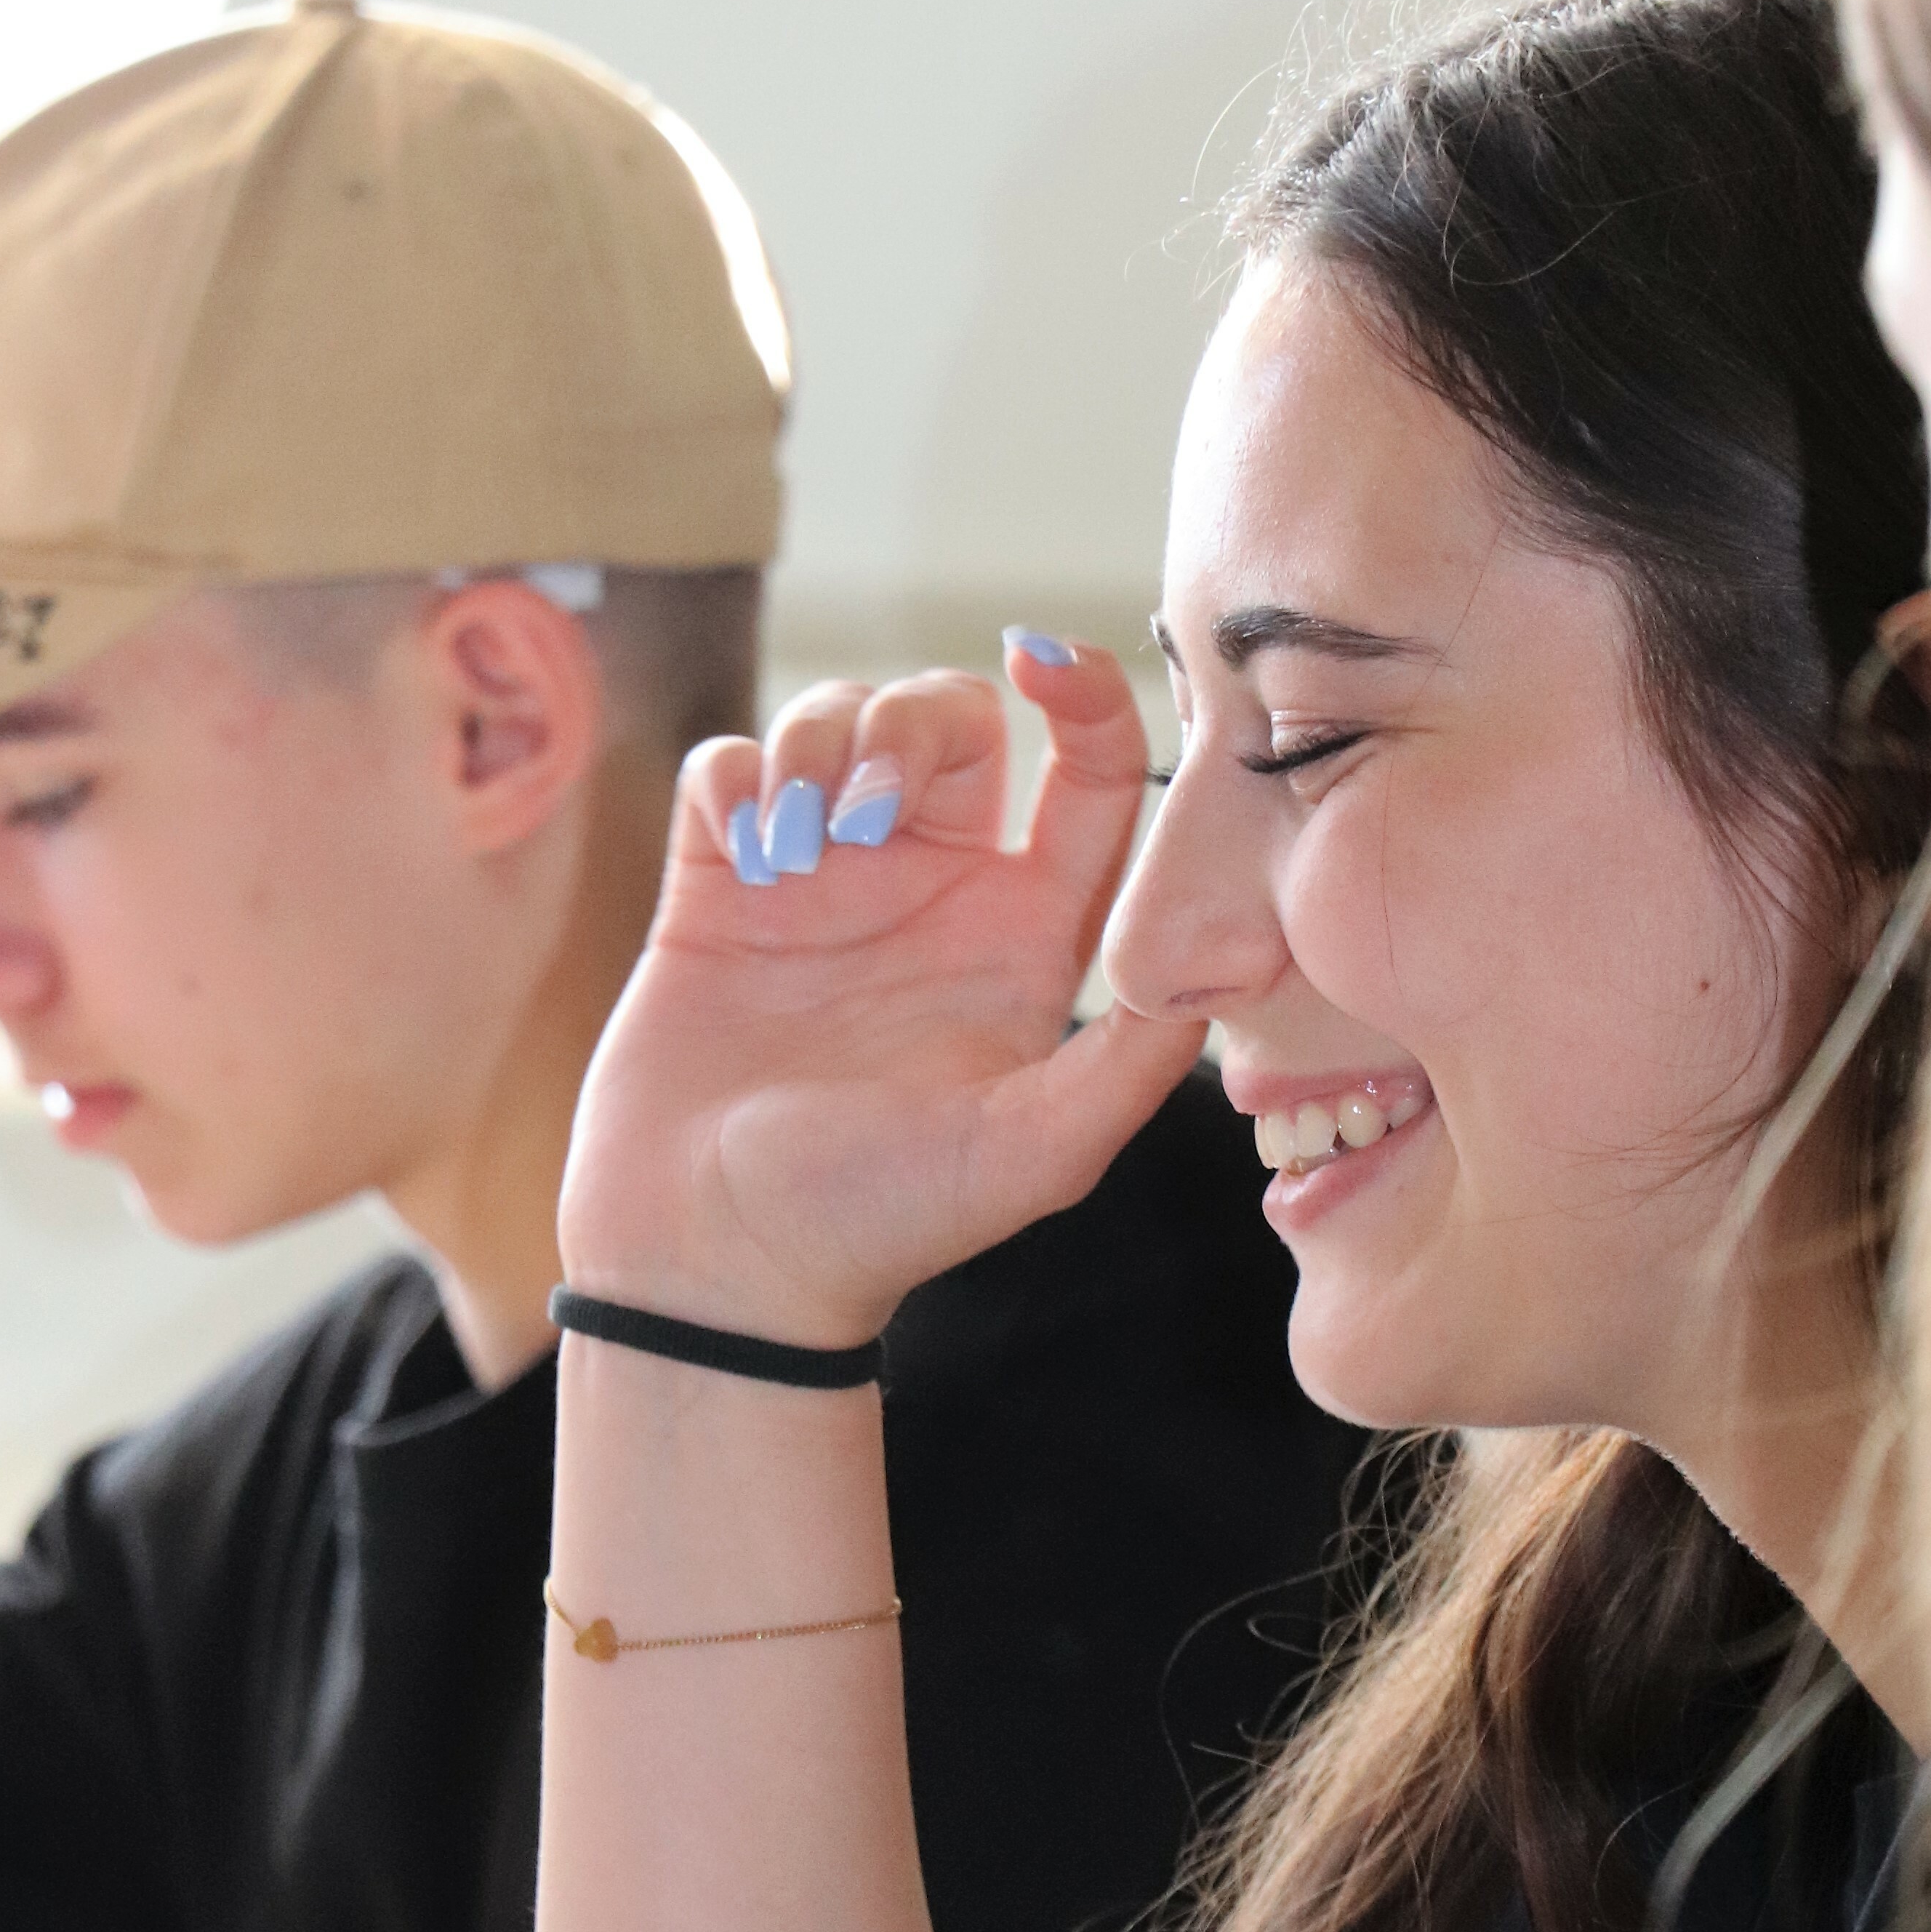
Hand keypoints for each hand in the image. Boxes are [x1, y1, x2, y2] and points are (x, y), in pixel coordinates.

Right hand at [557, 641, 1203, 1341]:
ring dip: (823, 737)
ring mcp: (820, 886)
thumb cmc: (873, 1226)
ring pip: (840, 723)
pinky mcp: (718, 890)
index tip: (1039, 661)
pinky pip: (734, 767)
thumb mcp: (1036, 1154)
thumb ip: (1132, 1061)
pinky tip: (746, 842)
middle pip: (953, 722)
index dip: (1082, 699)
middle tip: (877, 798)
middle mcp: (929, 896)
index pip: (1085, 780)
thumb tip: (1216, 965)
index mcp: (1021, 941)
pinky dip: (740, 773)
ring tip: (802, 832)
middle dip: (918, 715)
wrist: (714, 1270)